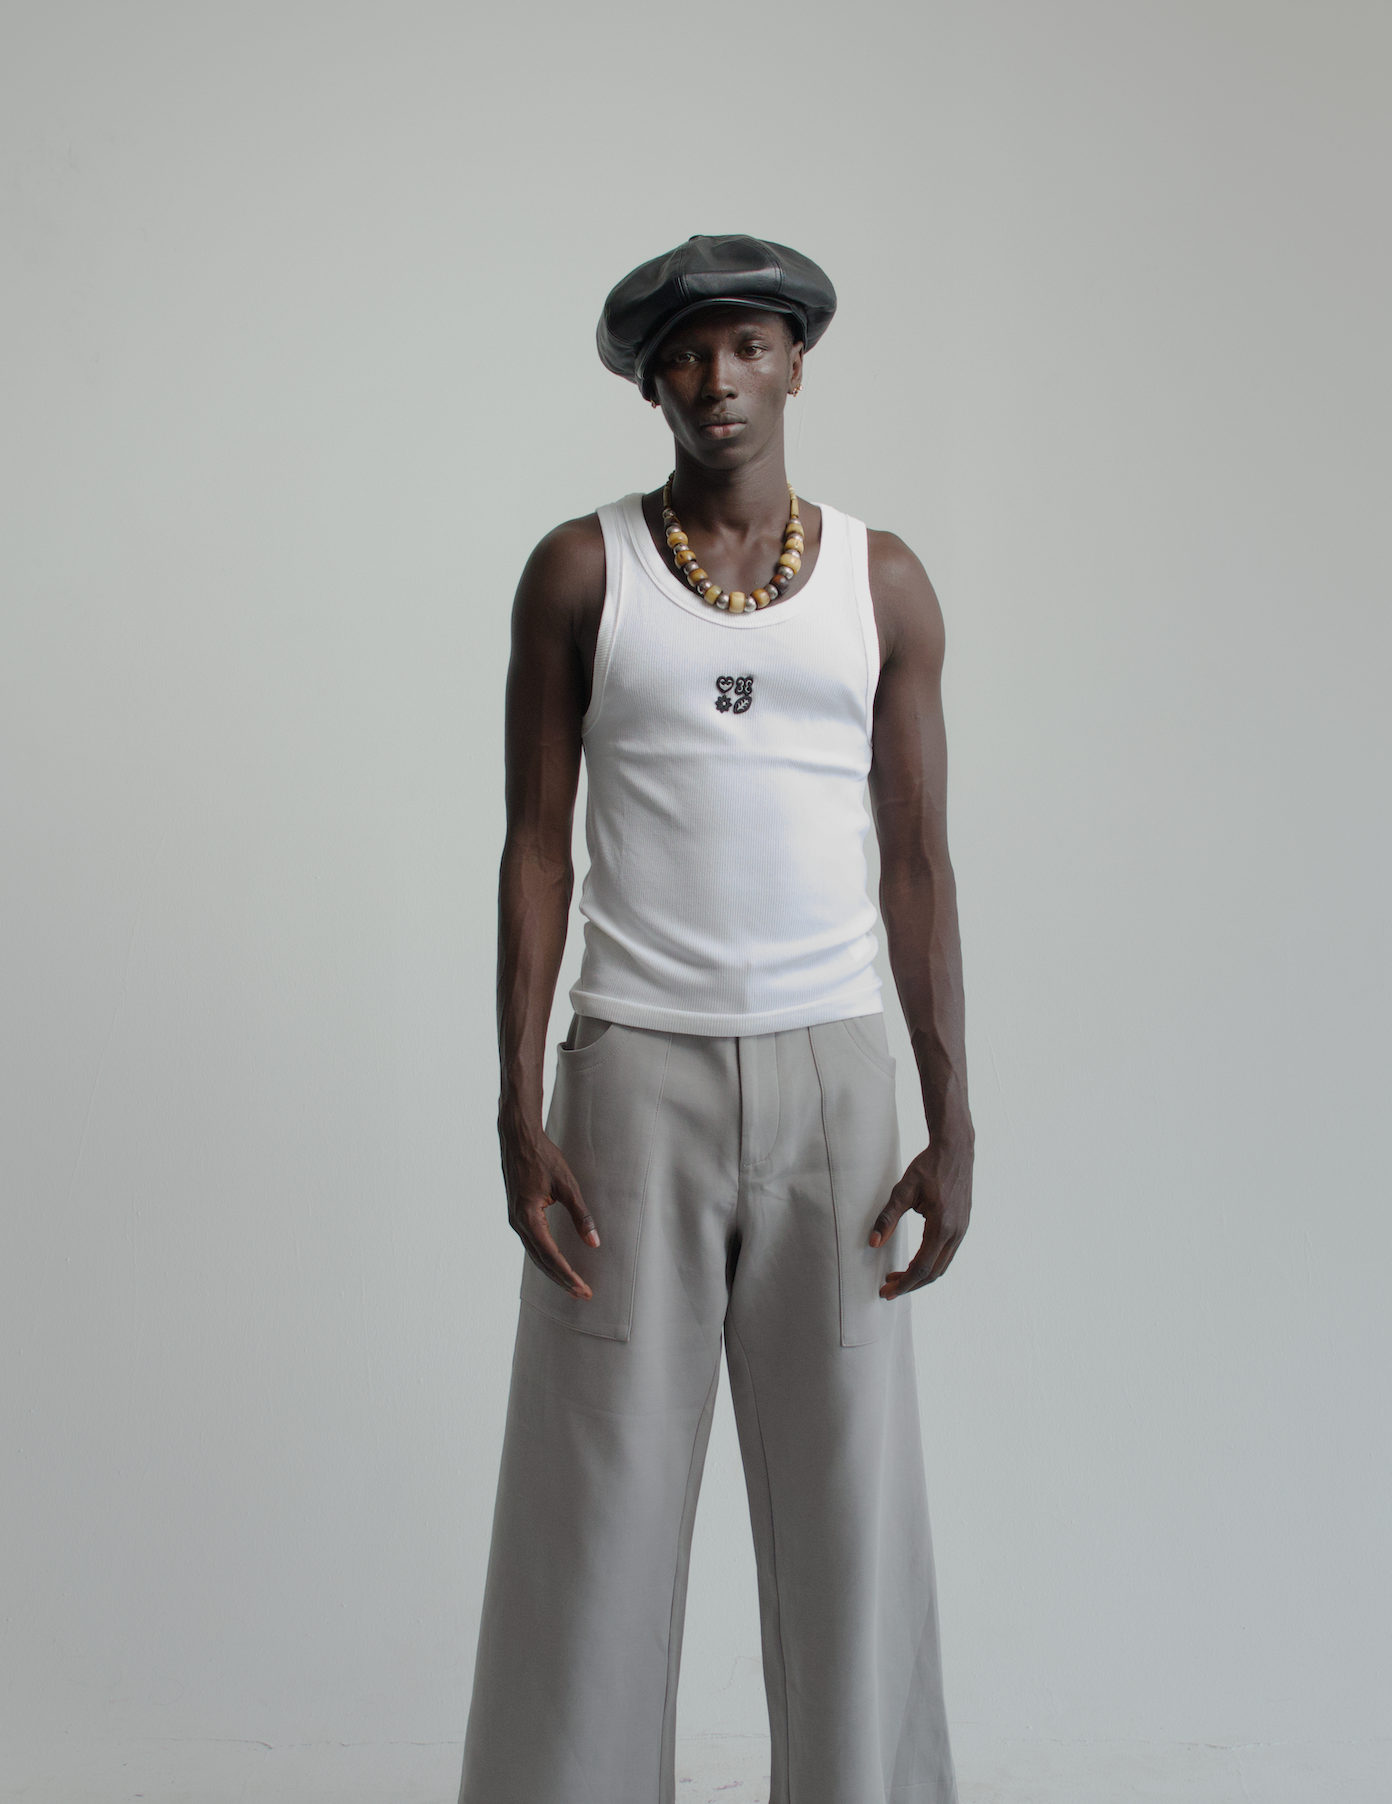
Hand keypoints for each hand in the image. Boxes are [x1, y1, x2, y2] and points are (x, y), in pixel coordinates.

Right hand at [498, 1111, 599, 1299]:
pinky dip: (545, 1258)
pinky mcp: (517, 1215)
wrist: (518, 1139)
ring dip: (553, 1272)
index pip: (551, 1256)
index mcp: (529, 1218)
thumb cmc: (543, 1158)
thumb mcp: (568, 1185)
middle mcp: (518, 1223)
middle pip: (542, 1261)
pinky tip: (556, 1264)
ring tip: (572, 1285)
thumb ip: (581, 1215)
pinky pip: (531, 1244)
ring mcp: (515, 1220)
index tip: (583, 1290)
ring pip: (535, 1255)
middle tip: (582, 1295)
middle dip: (562, 1280)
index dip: (568, 1276)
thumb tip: (594, 1243)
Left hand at [869, 1127, 972, 1299]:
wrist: (956, 1149)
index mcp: (942, 1226)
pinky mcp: (963, 1225)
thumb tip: (872, 1244)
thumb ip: (887, 1218)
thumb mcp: (903, 1190)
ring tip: (898, 1277)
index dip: (903, 1283)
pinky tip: (915, 1261)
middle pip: (933, 1272)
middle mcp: (956, 1232)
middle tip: (888, 1289)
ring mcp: (963, 1230)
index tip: (886, 1291)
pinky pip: (948, 1254)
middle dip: (910, 1284)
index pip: (921, 1267)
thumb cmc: (928, 1167)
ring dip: (921, 1275)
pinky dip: (931, 1264)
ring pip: (942, 1266)